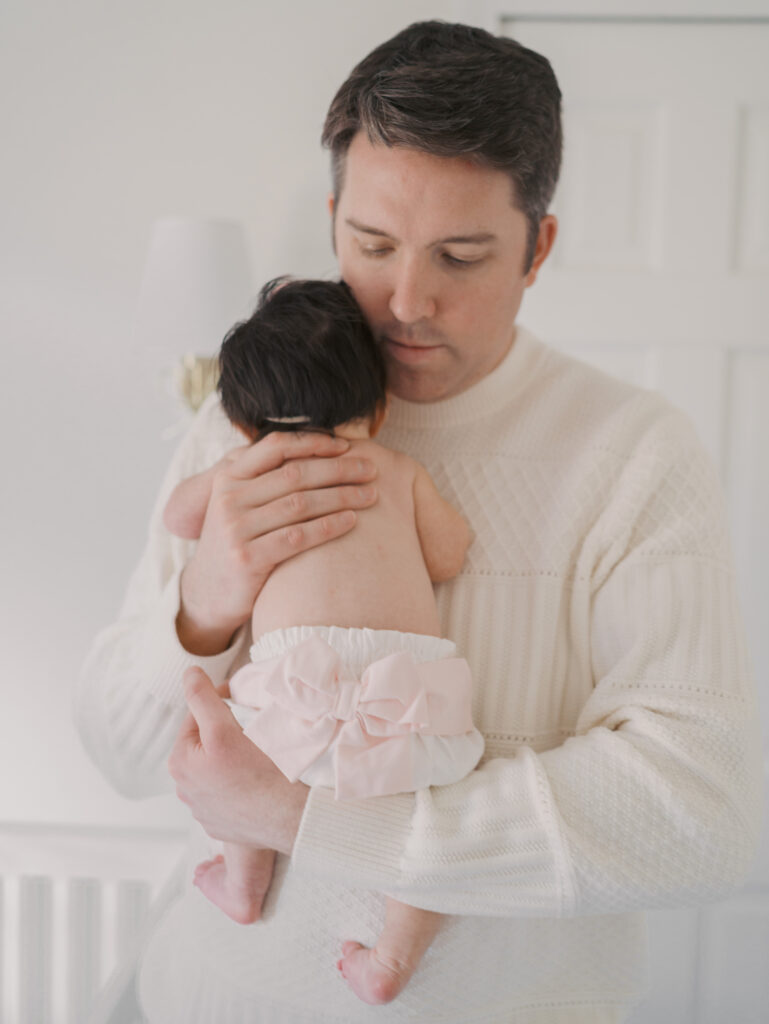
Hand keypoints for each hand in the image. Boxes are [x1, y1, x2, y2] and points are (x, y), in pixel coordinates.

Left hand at [168, 667, 308, 854]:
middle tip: (253, 729)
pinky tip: (258, 780)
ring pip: (218, 768)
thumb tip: (188, 673)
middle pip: (206, 744)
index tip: (241, 703)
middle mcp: (185, 790)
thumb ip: (202, 698)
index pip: (196, 718)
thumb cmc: (258, 772)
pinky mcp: (222, 825)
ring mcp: (203, 811)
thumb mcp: (224, 728)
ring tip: (257, 754)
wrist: (289, 817)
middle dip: (225, 733)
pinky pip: (229, 793)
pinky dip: (240, 783)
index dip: (219, 705)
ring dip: (232, 758)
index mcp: (179, 763)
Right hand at [177, 431, 377, 653]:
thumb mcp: (240, 505)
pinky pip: (297, 537)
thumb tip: (317, 448)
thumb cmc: (238, 543)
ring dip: (341, 497)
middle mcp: (228, 498)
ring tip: (370, 495)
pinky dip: (329, 526)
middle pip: (294, 474)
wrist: (209, 595)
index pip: (274, 447)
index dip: (313, 442)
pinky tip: (351, 521)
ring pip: (300, 504)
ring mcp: (235, 529)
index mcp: (228, 477)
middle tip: (371, 469)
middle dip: (338, 469)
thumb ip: (265, 480)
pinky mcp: (246, 559)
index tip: (346, 445)